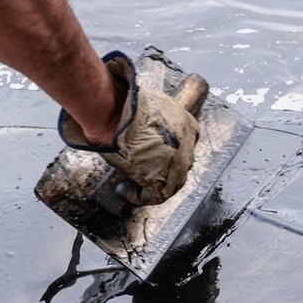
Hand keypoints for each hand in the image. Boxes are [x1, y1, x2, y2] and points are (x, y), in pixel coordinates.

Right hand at [59, 52, 206, 205]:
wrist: (114, 113)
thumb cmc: (122, 106)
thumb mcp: (143, 106)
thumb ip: (148, 116)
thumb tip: (132, 117)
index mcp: (187, 122)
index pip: (186, 141)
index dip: (170, 151)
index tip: (152, 154)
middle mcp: (188, 142)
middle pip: (180, 164)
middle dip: (162, 170)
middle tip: (140, 172)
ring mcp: (178, 162)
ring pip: (170, 183)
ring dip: (149, 185)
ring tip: (128, 184)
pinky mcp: (164, 178)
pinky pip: (155, 196)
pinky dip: (137, 195)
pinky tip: (123, 189)